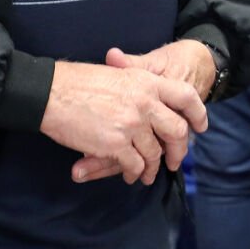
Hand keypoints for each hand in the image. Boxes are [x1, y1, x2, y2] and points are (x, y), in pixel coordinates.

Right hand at [65, 44, 213, 182]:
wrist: (50, 93)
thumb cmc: (77, 82)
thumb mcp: (116, 74)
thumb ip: (138, 88)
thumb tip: (153, 103)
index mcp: (147, 81)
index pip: (186, 96)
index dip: (198, 113)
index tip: (199, 127)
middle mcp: (145, 102)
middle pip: (176, 131)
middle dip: (178, 150)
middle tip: (174, 161)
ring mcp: (132, 124)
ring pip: (155, 153)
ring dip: (152, 167)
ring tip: (147, 174)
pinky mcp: (116, 143)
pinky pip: (134, 164)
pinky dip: (135, 173)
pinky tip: (131, 175)